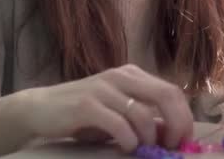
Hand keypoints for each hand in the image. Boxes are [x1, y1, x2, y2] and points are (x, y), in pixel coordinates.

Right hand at [16, 64, 192, 152]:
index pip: (172, 91)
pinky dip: (128, 139)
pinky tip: (126, 146)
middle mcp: (121, 76)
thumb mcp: (118, 111)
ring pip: (143, 113)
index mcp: (132, 75)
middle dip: (176, 124)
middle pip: (165, 95)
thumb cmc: (84, 113)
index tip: (183, 139)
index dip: (183, 116)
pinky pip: (119, 123)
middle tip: (171, 146)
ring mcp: (104, 88)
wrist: (39, 108)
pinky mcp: (86, 105)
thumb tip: (171, 133)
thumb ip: (143, 115)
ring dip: (149, 138)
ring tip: (142, 149)